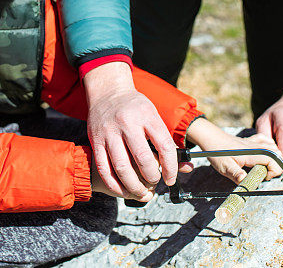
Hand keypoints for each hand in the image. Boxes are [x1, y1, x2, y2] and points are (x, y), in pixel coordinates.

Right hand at [83, 62, 178, 200]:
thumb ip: (167, 142)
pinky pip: (104, 168)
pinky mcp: (96, 140)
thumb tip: (187, 167)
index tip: (171, 178)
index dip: (171, 167)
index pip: (164, 146)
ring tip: (141, 191)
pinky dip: (114, 184)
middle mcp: (128, 123)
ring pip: (122, 167)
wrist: (107, 91)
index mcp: (147, 116)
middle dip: (152, 177)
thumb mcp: (154, 116)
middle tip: (155, 182)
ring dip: (133, 185)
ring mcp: (110, 132)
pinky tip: (122, 190)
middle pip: (143, 159)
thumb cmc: (135, 107)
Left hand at [185, 117, 282, 182]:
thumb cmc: (216, 152)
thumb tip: (246, 183)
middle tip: (265, 174)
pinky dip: (269, 146)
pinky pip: (265, 140)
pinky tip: (265, 152)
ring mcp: (253, 142)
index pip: (274, 160)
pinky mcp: (249, 140)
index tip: (264, 177)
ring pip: (273, 146)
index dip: (274, 171)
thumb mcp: (225, 167)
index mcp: (251, 154)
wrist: (210, 137)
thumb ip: (236, 175)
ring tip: (265, 167)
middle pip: (277, 154)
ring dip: (274, 157)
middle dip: (276, 166)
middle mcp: (255, 147)